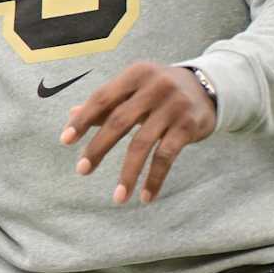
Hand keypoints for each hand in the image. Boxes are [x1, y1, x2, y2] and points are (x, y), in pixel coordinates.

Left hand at [62, 62, 215, 203]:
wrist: (208, 87)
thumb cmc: (159, 90)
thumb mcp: (135, 89)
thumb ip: (106, 103)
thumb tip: (71, 115)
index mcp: (135, 74)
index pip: (102, 98)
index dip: (83, 120)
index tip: (65, 141)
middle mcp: (154, 87)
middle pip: (119, 121)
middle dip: (98, 148)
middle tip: (82, 170)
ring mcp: (173, 106)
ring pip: (142, 144)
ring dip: (128, 173)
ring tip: (117, 197)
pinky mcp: (188, 126)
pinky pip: (166, 157)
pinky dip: (154, 178)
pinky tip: (145, 196)